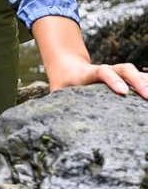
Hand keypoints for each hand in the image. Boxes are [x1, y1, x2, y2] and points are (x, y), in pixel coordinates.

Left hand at [32, 15, 147, 98]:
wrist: (67, 66)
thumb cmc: (62, 84)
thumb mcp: (58, 91)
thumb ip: (57, 103)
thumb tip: (50, 122)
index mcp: (87, 73)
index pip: (102, 72)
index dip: (113, 80)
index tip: (123, 92)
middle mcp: (105, 70)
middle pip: (124, 69)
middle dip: (138, 81)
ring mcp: (115, 72)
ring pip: (134, 73)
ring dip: (146, 83)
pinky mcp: (123, 77)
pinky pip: (139, 78)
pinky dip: (146, 83)